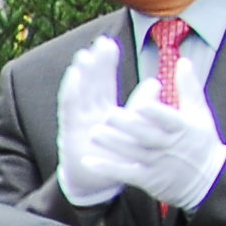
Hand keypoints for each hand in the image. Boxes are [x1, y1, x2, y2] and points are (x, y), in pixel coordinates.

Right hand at [51, 35, 128, 205]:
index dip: (107, 64)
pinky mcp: (69, 130)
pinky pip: (69, 107)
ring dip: (82, 73)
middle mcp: (87, 114)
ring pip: (79, 91)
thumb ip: (141, 106)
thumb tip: (156, 82)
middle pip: (91, 83)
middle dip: (95, 63)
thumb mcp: (133, 130)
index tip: (110, 44)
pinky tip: (74, 75)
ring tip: (86, 54)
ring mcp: (77, 121)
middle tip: (100, 42)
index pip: (104, 83)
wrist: (95, 183)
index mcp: (102, 112)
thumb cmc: (114, 158)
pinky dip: (71, 90)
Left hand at [88, 77, 225, 208]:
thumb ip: (189, 87)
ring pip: (133, 153)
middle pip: (147, 136)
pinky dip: (108, 168)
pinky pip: (125, 174)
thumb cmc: (201, 140)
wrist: (208, 179)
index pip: (169, 119)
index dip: (156, 113)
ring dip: (113, 144)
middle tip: (107, 115)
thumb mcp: (199, 113)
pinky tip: (89, 161)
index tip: (140, 103)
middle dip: (128, 126)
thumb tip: (182, 60)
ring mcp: (158, 164)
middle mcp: (170, 146)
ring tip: (93, 133)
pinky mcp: (148, 179)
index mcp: (183, 127)